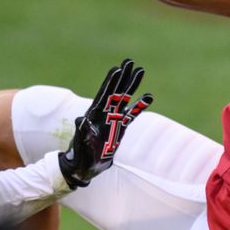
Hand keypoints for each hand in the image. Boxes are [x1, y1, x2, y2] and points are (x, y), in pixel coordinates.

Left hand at [58, 59, 152, 187]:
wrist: (85, 168)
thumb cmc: (80, 157)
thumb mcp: (80, 145)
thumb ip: (82, 132)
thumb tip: (82, 119)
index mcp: (94, 116)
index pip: (104, 95)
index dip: (110, 82)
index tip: (117, 69)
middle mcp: (104, 114)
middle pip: (115, 91)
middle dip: (123, 77)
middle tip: (130, 61)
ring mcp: (113, 119)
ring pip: (124, 98)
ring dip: (132, 85)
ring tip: (140, 70)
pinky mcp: (120, 127)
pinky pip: (132, 114)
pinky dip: (140, 106)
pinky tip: (148, 96)